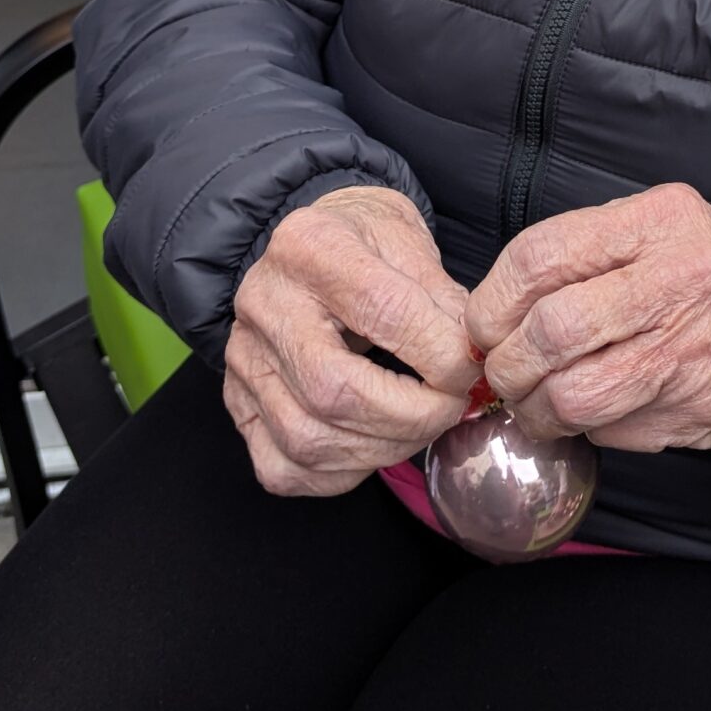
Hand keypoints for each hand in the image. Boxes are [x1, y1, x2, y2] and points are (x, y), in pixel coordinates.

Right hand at [224, 186, 473, 496]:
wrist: (308, 247)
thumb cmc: (363, 243)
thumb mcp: (406, 238)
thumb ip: (439, 294)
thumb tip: (469, 359)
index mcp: (308, 245)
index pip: (382, 311)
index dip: (439, 353)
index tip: (472, 368)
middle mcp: (263, 304)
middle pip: (334, 390)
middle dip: (413, 415)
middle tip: (454, 406)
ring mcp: (244, 361)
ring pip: (310, 440)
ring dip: (386, 447)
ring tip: (423, 423)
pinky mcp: (238, 406)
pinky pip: (286, 469)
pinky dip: (341, 472)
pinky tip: (376, 442)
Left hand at [466, 182, 710, 452]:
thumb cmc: (697, 268)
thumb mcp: (649, 226)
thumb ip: (578, 253)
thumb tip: (489, 315)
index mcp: (659, 222)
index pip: (542, 257)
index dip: (492, 300)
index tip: (483, 323)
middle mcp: (682, 282)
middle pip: (553, 331)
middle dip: (508, 362)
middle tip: (503, 369)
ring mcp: (695, 350)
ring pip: (575, 396)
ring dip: (535, 408)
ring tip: (535, 399)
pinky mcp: (701, 408)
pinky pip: (611, 430)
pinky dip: (585, 426)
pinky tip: (594, 408)